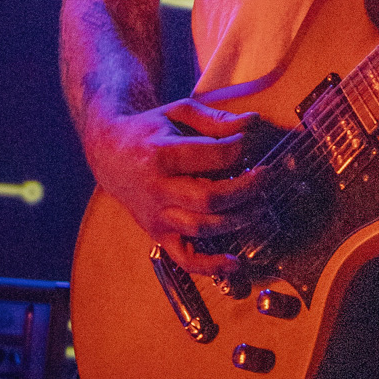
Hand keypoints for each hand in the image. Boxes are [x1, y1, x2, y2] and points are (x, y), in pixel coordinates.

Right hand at [85, 98, 265, 273]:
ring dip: (237, 220)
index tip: (250, 142)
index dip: (239, 149)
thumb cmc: (150, 131)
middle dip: (245, 189)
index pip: (212, 156)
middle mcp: (157, 189)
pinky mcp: (158, 234)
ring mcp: (157, 216)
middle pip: (209, 197)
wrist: (110, 153)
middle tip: (267, 176)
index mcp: (161, 154)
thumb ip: (216, 119)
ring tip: (260, 206)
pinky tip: (235, 262)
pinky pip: (184, 258)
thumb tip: (253, 122)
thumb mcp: (179, 113)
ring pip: (201, 227)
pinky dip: (210, 266)